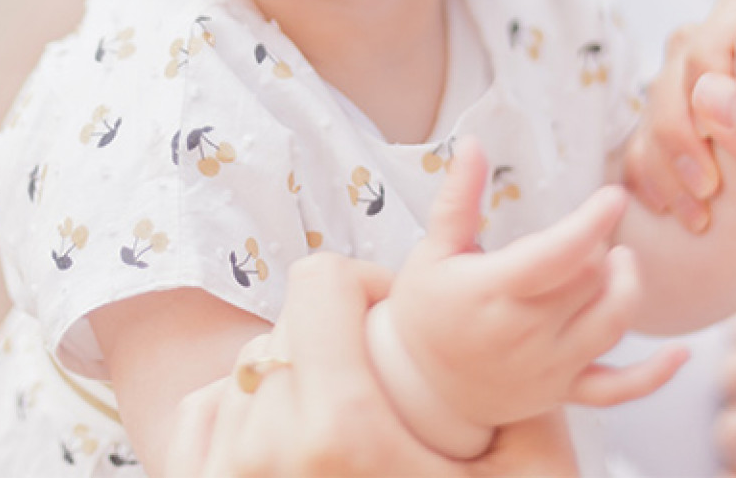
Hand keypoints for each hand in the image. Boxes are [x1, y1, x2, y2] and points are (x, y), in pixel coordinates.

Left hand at [172, 253, 581, 475]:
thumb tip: (535, 346)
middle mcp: (265, 452)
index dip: (366, 284)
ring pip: (242, 376)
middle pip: (284, 330)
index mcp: (341, 432)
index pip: (319, 284)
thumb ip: (534, 410)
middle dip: (336, 341)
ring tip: (339, 421)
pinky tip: (285, 442)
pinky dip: (237, 417)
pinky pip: (200, 420)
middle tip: (381, 381)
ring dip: (289, 382)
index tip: (395, 318)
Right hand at [378, 138, 686, 448]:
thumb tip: (471, 143)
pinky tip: (681, 353)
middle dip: (601, 251)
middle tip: (595, 233)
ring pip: (611, 327)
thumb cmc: (426, 309)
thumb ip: (458, 199)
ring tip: (620, 263)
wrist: (420, 386)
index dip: (590, 224)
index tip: (613, 195)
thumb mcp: (433, 251)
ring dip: (628, 290)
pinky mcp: (563, 393)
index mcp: (492, 292)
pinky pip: (618, 391)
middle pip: (590, 284)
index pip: (554, 256)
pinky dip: (654, 376)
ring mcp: (548, 368)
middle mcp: (525, 334)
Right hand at [622, 0, 735, 230]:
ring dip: (669, 138)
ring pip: (672, 88)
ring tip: (701, 202)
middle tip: (708, 167)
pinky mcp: (714, 171)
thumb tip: (710, 94)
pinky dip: (652, 172)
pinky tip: (678, 216)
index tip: (731, 87)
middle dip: (690, 90)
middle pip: (706, 41)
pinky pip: (655, 144)